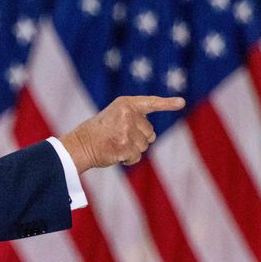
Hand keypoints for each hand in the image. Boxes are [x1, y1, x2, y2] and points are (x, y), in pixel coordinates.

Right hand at [59, 96, 184, 173]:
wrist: (79, 145)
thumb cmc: (96, 132)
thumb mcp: (113, 116)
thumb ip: (133, 120)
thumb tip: (152, 136)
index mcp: (125, 104)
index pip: (150, 103)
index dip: (167, 104)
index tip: (181, 102)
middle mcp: (128, 115)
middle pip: (150, 132)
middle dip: (138, 138)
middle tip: (118, 137)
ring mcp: (127, 131)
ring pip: (144, 146)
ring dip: (132, 149)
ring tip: (115, 144)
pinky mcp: (126, 147)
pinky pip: (136, 157)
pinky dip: (128, 159)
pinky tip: (115, 154)